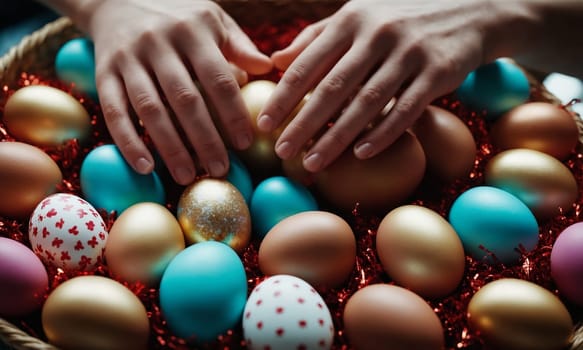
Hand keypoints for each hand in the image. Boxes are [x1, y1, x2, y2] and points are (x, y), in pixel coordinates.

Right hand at [85, 0, 271, 183]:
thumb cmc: (177, 16)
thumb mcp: (212, 20)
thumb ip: (239, 45)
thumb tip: (267, 69)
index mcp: (193, 30)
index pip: (219, 78)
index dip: (233, 113)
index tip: (245, 144)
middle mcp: (159, 43)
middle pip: (185, 99)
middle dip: (205, 139)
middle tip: (220, 169)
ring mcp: (128, 59)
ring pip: (151, 109)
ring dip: (170, 147)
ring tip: (187, 176)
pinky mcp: (103, 73)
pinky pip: (114, 112)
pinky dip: (128, 142)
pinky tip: (145, 167)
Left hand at [257, 0, 515, 172]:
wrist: (473, 10)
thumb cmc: (402, 18)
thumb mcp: (359, 17)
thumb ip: (317, 38)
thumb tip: (276, 62)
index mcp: (351, 19)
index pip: (308, 62)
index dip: (284, 95)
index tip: (264, 123)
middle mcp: (377, 32)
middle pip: (333, 86)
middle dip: (303, 122)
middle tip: (282, 151)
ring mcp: (409, 52)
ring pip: (366, 102)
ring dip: (337, 137)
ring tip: (313, 162)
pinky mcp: (439, 72)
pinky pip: (405, 109)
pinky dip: (382, 133)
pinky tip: (361, 154)